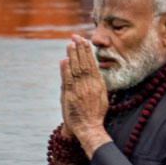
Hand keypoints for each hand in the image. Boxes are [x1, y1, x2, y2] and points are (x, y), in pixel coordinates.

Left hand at [60, 34, 110, 155]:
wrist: (89, 127)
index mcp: (97, 83)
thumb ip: (94, 80)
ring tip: (70, 43)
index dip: (87, 51)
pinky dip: (67, 69)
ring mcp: (80, 90)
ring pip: (76, 69)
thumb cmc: (94, 113)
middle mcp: (89, 85)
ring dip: (73, 55)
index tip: (83, 40)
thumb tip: (97, 72)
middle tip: (76, 36)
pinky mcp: (71, 95)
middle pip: (84, 63)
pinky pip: (69, 80)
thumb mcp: (100, 94)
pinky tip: (66, 60)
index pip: (91, 63)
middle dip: (80, 49)